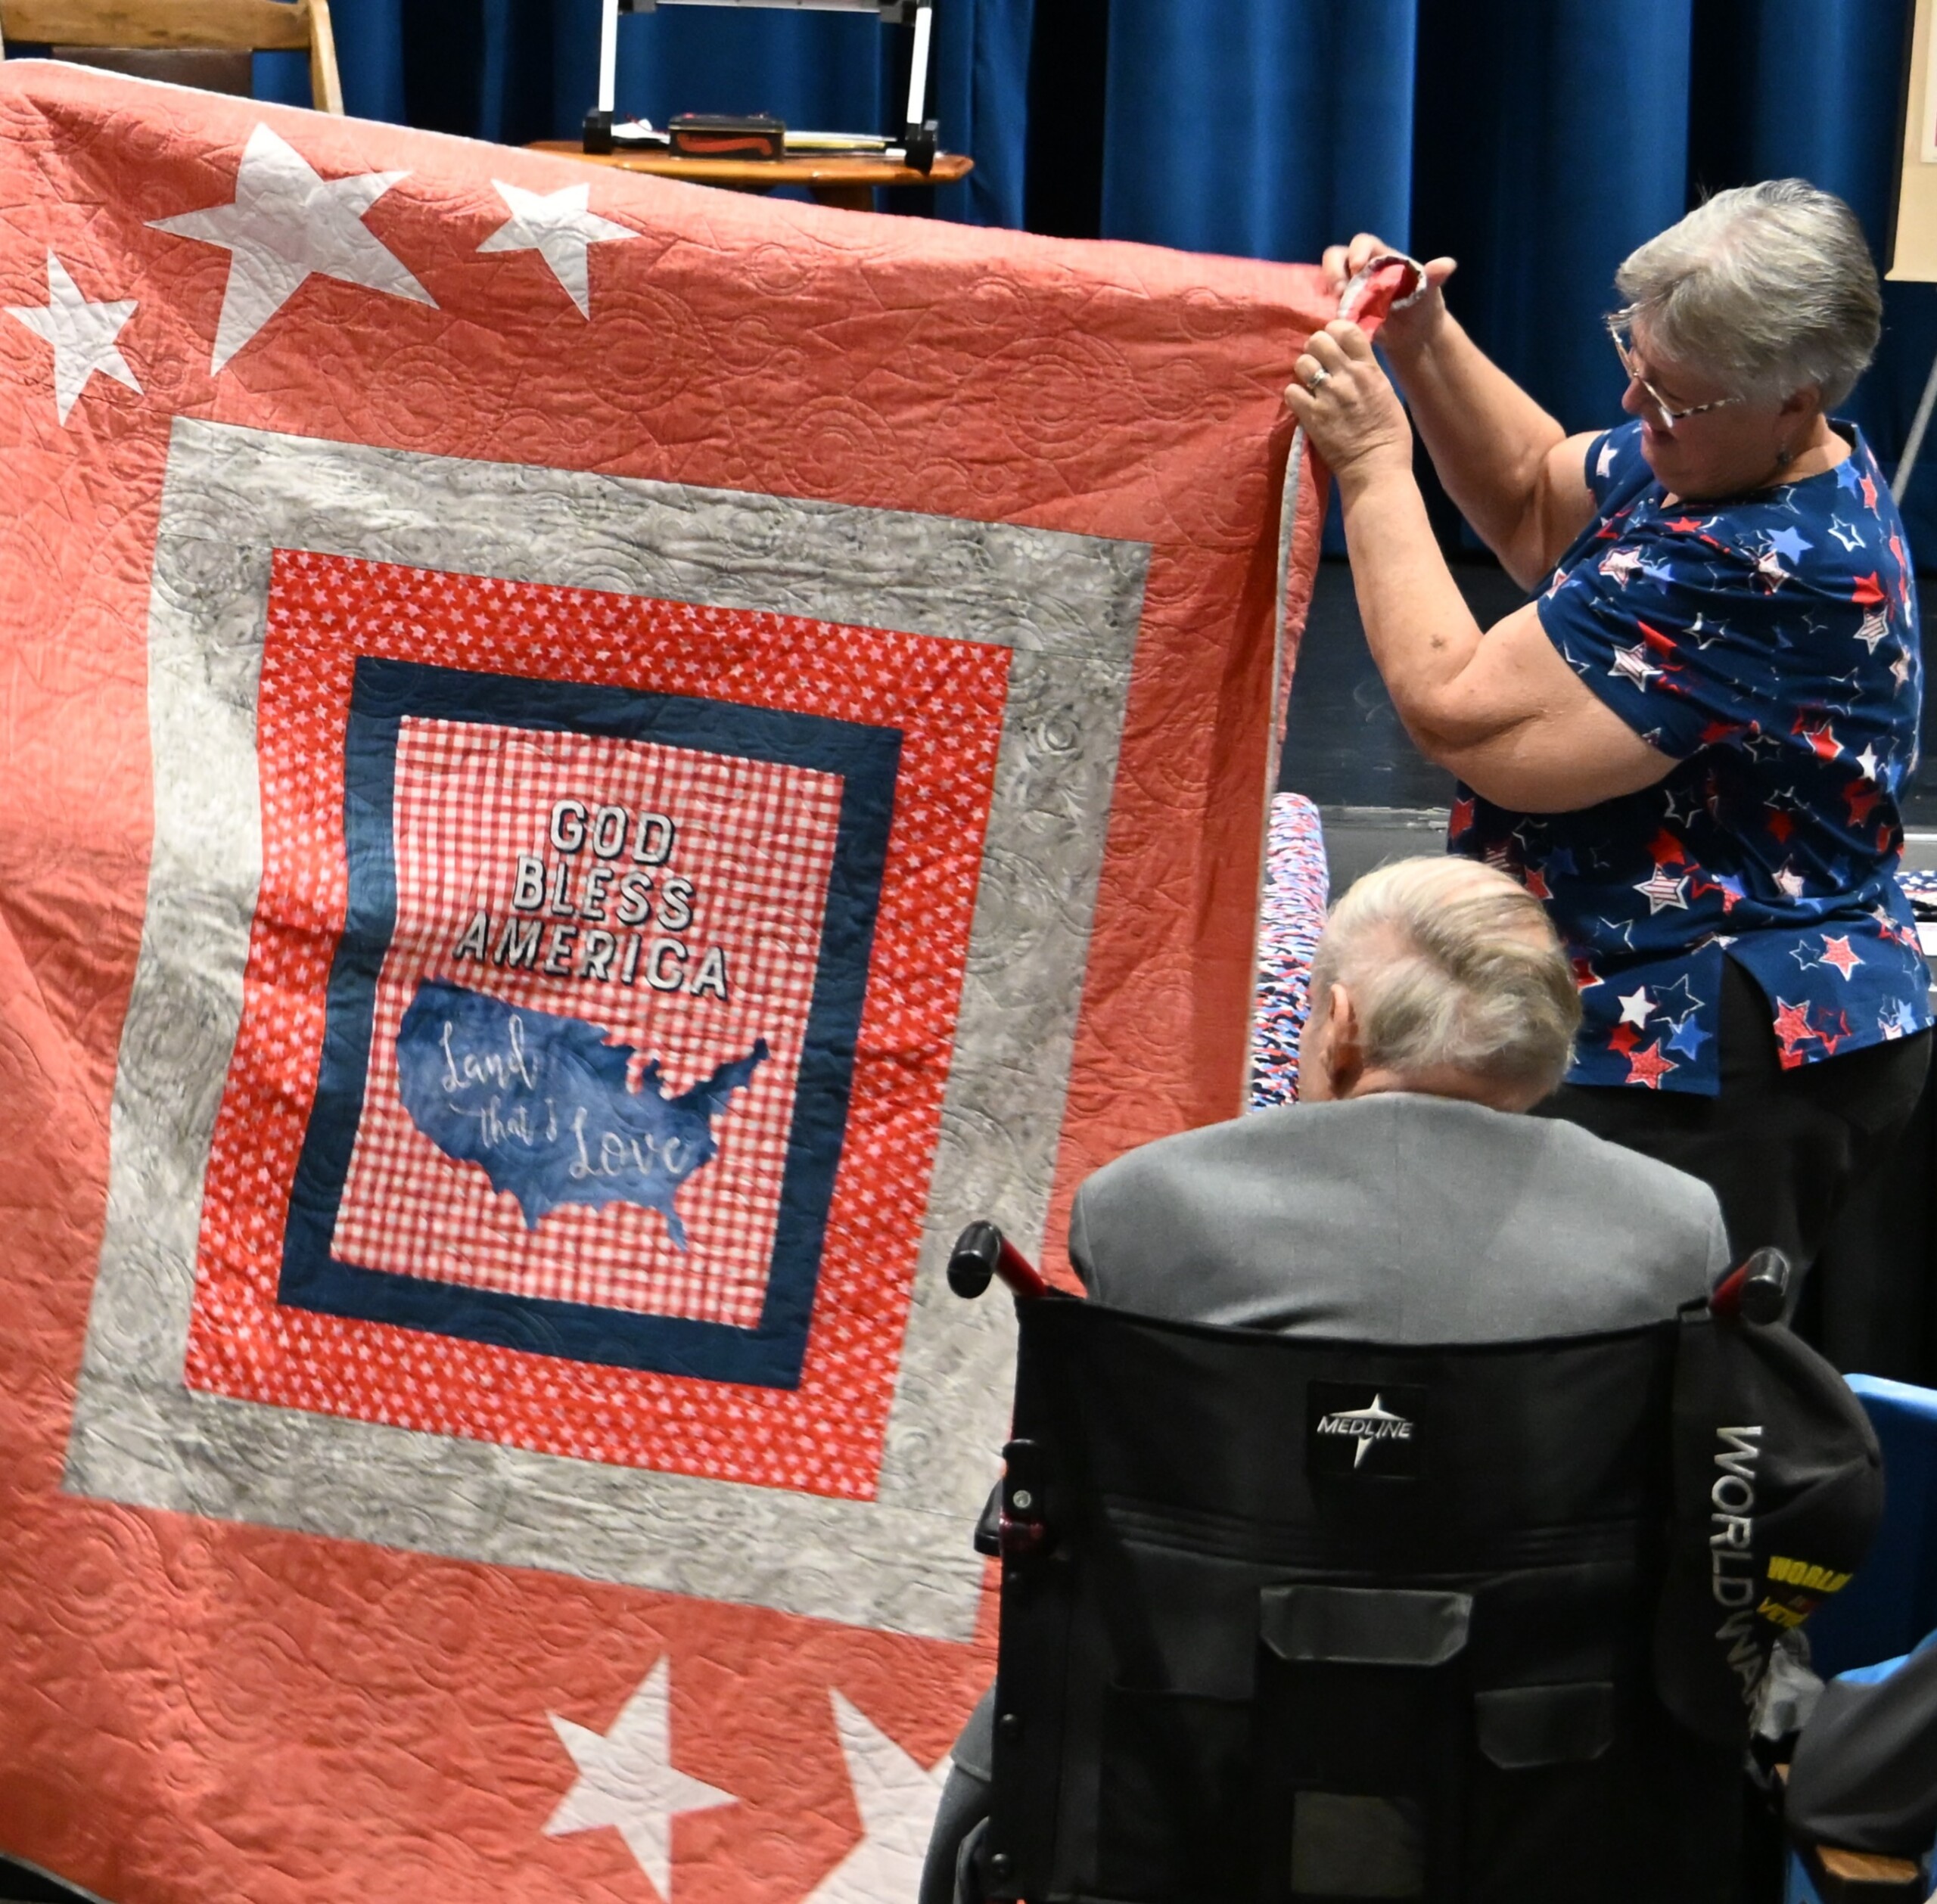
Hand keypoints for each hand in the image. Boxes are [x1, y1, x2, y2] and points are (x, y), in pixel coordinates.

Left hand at [1284, 321, 1412, 486]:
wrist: (1376, 468)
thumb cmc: (1390, 434)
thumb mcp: (1387, 392)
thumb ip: (1368, 371)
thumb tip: (1353, 358)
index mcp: (1369, 369)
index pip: (1347, 329)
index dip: (1335, 331)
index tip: (1334, 341)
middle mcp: (1346, 377)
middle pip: (1318, 341)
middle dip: (1316, 348)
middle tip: (1319, 362)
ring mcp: (1327, 396)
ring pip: (1302, 363)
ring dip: (1304, 370)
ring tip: (1310, 383)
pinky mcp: (1311, 416)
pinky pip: (1291, 391)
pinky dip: (1295, 394)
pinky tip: (1302, 402)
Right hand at [1320, 232, 1456, 359]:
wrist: (1416, 334)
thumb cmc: (1423, 305)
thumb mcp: (1431, 289)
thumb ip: (1436, 275)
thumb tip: (1448, 265)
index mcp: (1381, 257)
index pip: (1363, 243)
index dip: (1357, 251)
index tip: (1358, 267)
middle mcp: (1361, 269)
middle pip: (1337, 256)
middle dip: (1334, 270)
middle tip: (1341, 290)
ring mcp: (1350, 289)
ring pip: (1329, 280)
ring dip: (1330, 292)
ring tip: (1341, 308)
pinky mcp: (1345, 310)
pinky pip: (1331, 305)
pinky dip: (1332, 311)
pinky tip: (1342, 322)